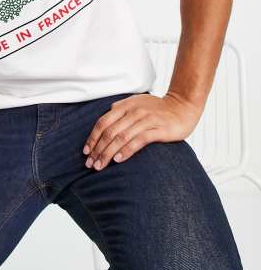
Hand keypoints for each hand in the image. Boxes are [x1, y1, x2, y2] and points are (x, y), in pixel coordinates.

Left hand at [82, 92, 203, 169]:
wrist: (183, 106)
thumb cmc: (158, 108)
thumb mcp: (136, 103)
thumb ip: (121, 109)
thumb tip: (105, 117)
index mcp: (125, 106)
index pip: (103, 122)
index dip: (92, 138)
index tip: (86, 152)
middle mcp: (133, 112)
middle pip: (109, 132)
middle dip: (97, 150)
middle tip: (90, 164)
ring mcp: (146, 120)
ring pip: (121, 137)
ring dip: (108, 153)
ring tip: (100, 166)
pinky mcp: (159, 129)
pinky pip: (139, 140)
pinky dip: (126, 150)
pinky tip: (118, 160)